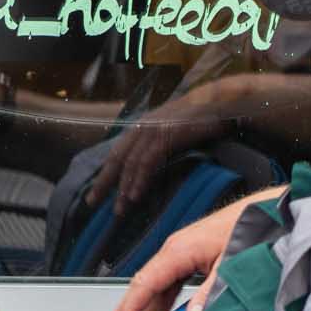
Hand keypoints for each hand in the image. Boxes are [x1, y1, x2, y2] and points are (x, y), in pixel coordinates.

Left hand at [86, 85, 231, 207]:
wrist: (218, 101)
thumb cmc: (199, 118)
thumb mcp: (172, 129)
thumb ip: (159, 144)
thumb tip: (150, 166)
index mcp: (141, 126)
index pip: (117, 153)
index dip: (105, 172)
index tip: (96, 191)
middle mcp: (142, 127)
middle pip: (116, 158)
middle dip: (103, 182)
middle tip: (92, 203)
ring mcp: (153, 130)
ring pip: (130, 163)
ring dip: (123, 188)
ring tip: (119, 209)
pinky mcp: (166, 135)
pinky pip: (148, 161)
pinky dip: (140, 179)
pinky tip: (135, 195)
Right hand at [103, 195, 250, 310]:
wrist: (259, 211)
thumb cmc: (245, 230)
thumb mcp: (229, 265)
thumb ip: (209, 292)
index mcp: (178, 251)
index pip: (146, 282)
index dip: (130, 306)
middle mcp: (173, 250)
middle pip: (144, 282)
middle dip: (128, 307)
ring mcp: (180, 252)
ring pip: (156, 283)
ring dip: (146, 306)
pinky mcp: (189, 255)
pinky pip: (169, 280)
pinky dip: (161, 299)